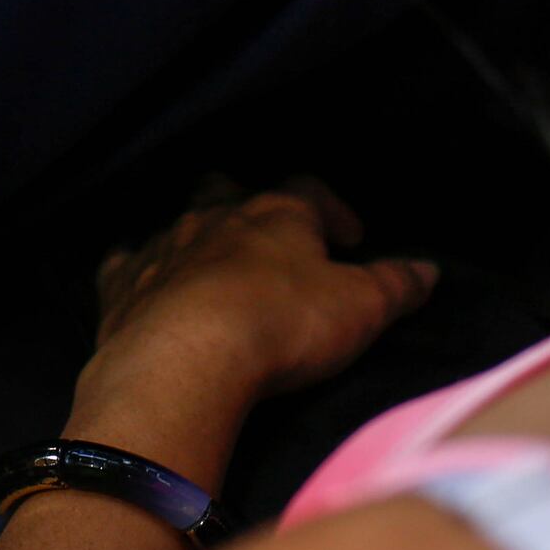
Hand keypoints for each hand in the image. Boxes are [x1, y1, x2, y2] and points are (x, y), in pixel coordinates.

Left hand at [87, 179, 436, 403]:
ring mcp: (162, 246)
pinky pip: (125, 262)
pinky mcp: (121, 283)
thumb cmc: (282, 325)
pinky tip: (142, 282)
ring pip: (176, 223)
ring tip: (213, 266)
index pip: (308, 191)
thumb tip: (427, 269)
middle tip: (269, 236)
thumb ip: (395, 285)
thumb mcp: (361, 308)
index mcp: (274, 213)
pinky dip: (136, 269)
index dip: (331, 209)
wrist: (185, 358)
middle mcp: (213, 217)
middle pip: (227, 190)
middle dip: (248, 205)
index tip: (350, 237)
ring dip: (195, 239)